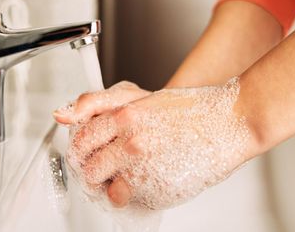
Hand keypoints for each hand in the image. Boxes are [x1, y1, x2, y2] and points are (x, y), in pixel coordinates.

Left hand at [61, 78, 252, 209]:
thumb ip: (99, 102)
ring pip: (102, 185)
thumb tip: (65, 113)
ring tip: (124, 176)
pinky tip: (142, 183)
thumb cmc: (189, 109)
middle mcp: (130, 141)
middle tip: (104, 167)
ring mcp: (143, 167)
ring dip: (107, 183)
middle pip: (87, 165)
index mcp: (124, 115)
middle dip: (91, 168)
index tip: (86, 153)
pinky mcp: (157, 189)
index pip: (81, 137)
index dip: (81, 149)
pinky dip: (129, 195)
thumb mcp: (141, 95)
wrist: (229, 122)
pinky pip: (126, 199)